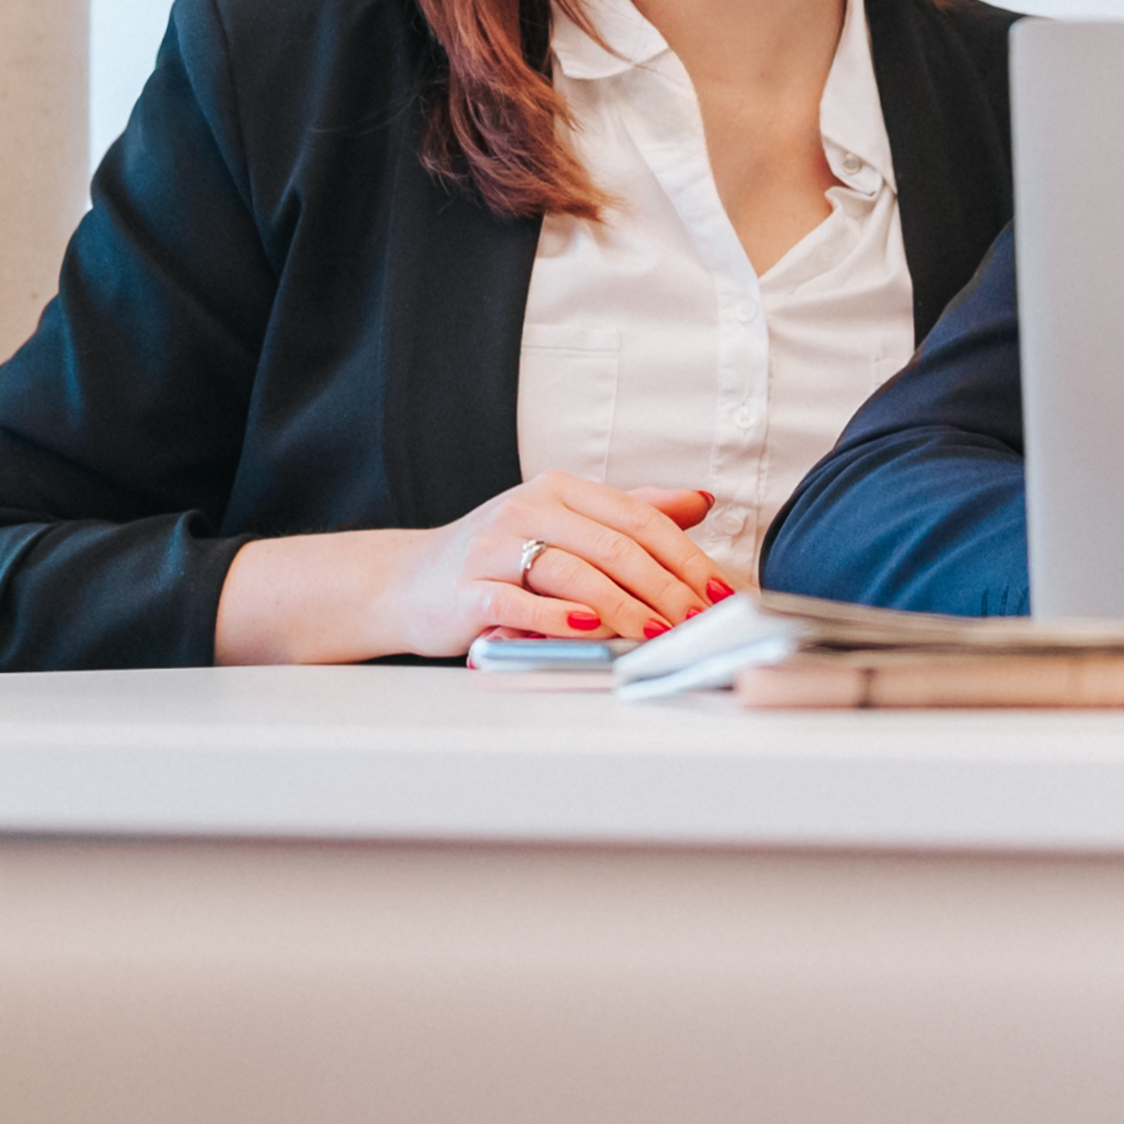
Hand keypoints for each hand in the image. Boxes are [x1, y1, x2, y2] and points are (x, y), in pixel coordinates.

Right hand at [381, 473, 731, 656]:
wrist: (404, 583)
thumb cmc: (494, 559)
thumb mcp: (562, 524)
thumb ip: (630, 512)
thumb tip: (700, 500)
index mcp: (559, 489)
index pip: (640, 517)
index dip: (687, 556)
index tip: (720, 592)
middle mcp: (528, 508)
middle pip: (615, 546)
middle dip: (667, 588)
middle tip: (699, 622)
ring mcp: (495, 547)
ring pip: (575, 572)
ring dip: (625, 608)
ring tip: (659, 634)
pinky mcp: (469, 589)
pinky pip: (521, 603)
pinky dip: (560, 618)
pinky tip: (591, 630)